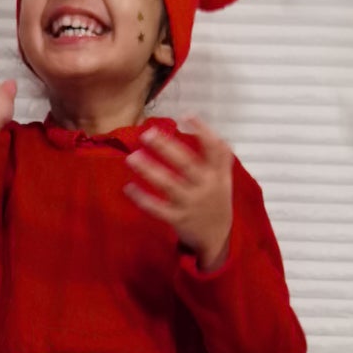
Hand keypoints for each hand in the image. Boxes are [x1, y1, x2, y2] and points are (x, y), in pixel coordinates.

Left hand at [124, 118, 234, 267]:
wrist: (218, 237)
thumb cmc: (216, 199)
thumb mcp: (223, 176)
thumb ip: (216, 152)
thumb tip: (195, 118)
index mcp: (217, 174)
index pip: (214, 149)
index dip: (203, 131)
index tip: (187, 115)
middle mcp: (205, 187)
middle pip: (186, 164)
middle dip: (167, 148)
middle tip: (147, 133)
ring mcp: (190, 203)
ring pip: (169, 186)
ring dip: (150, 171)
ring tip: (132, 157)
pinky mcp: (177, 219)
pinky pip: (157, 209)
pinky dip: (142, 199)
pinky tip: (128, 188)